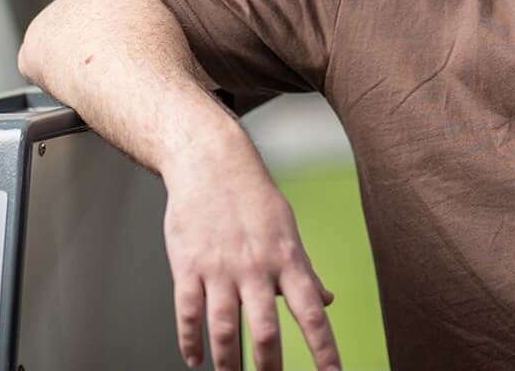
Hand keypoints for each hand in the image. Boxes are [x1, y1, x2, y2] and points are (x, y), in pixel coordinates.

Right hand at [163, 152, 339, 370]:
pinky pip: (188, 313)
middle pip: (265, 331)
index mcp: (286, 259)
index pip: (311, 313)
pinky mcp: (187, 266)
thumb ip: (305, 270)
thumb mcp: (288, 230)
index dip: (323, 348)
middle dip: (270, 368)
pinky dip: (190, 342)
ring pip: (224, 329)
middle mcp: (255, 267)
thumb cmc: (252, 197)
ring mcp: (219, 268)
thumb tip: (326, 300)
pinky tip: (195, 359)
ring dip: (229, 364)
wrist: (210, 163)